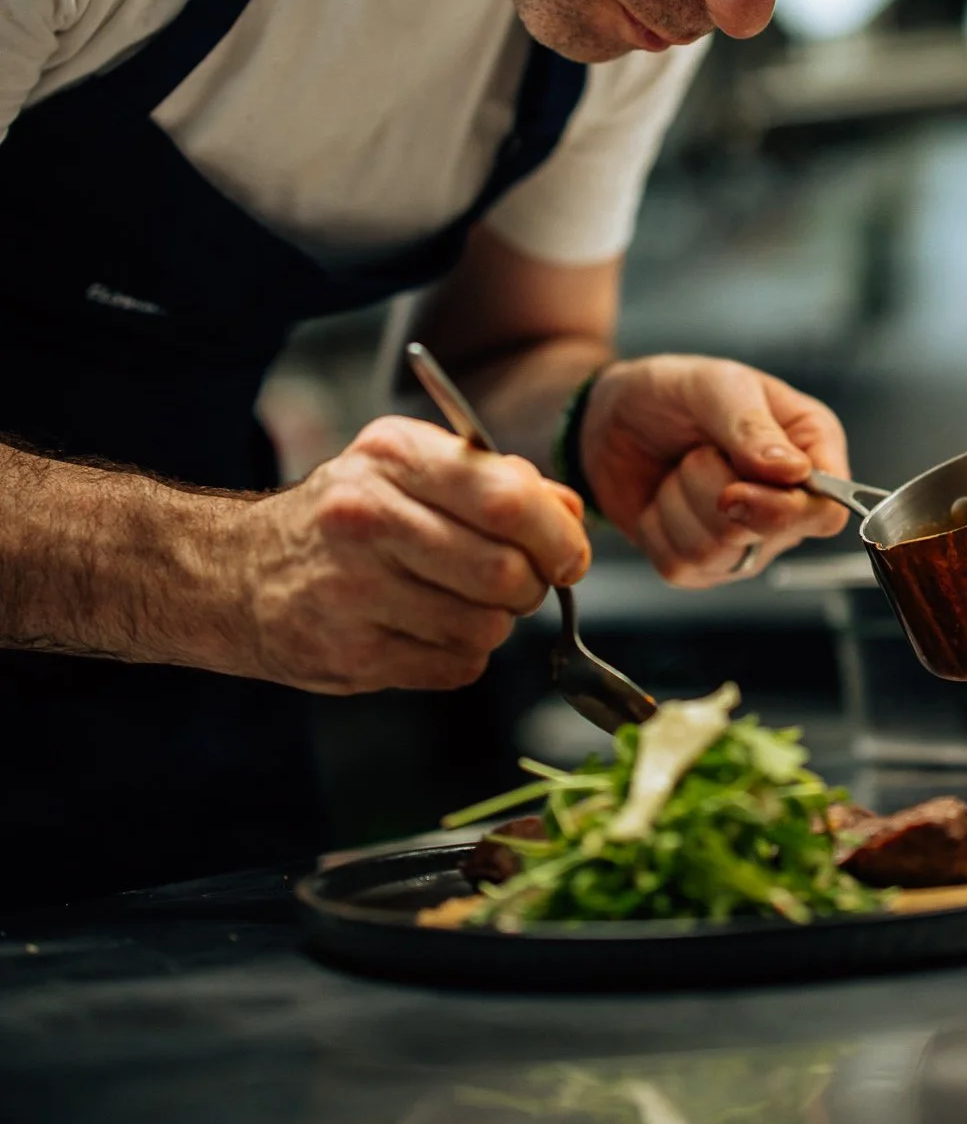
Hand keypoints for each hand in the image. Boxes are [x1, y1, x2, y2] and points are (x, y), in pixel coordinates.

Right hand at [232, 416, 589, 693]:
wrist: (238, 574)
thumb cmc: (346, 516)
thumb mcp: (411, 469)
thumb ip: (497, 483)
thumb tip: (571, 513)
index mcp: (394, 456)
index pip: (507, 500)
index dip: (557, 535)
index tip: (569, 554)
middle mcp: (367, 518)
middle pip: (503, 571)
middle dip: (532, 585)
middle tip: (521, 582)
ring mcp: (353, 591)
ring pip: (485, 627)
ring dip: (494, 622)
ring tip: (461, 601)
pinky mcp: (349, 655)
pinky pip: (455, 667)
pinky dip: (462, 655)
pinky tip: (428, 629)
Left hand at [579, 355, 849, 587]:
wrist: (613, 417)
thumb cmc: (673, 391)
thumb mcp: (712, 385)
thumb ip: (751, 425)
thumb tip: (794, 471)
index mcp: (809, 447)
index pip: (826, 509)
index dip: (785, 509)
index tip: (735, 489)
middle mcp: (787, 499)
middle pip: (769, 532)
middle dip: (714, 488)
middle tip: (698, 452)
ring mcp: (748, 539)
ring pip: (717, 552)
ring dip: (679, 502)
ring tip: (680, 469)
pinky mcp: (703, 564)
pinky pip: (680, 566)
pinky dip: (656, 528)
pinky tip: (662, 498)